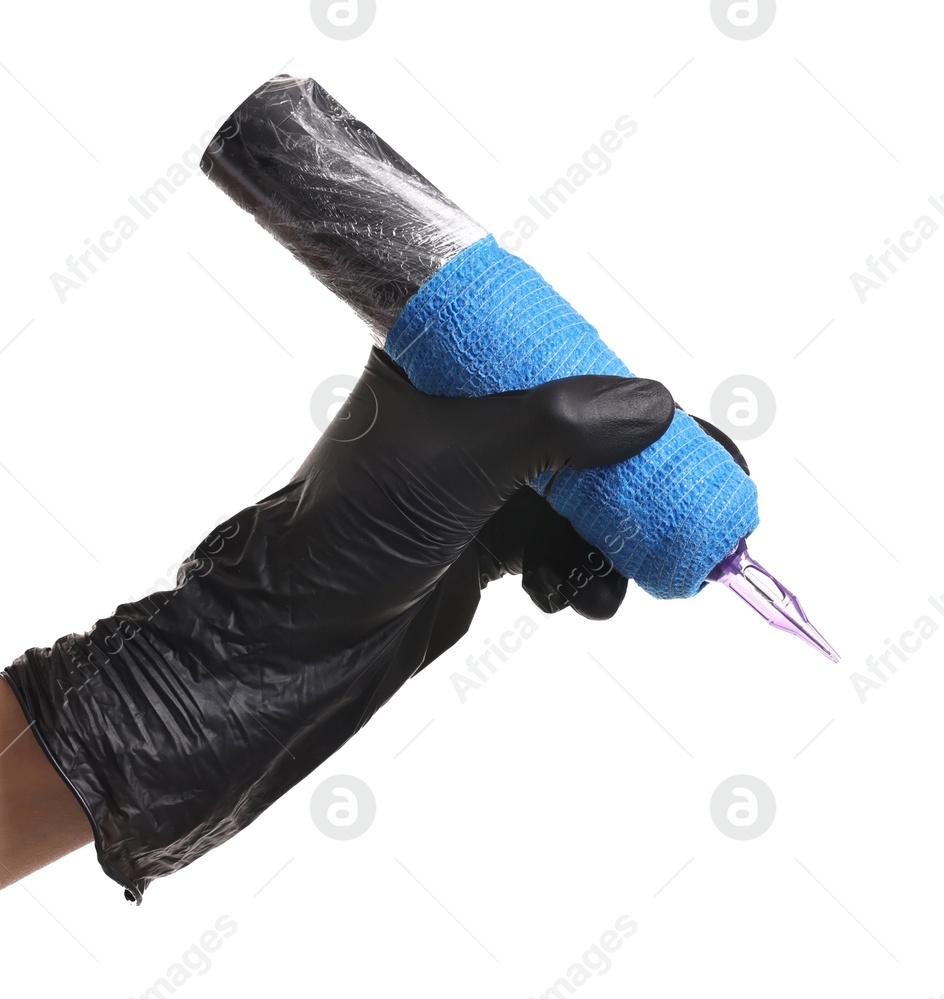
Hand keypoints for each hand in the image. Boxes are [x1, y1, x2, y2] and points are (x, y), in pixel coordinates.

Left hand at [3, 347, 673, 900]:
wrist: (299, 638)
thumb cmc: (354, 533)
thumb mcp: (455, 465)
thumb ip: (555, 427)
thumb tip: (654, 405)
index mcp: (446, 358)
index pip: (563, 350)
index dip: (635, 393)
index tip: (690, 441)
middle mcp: (470, 407)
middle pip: (593, 425)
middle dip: (647, 482)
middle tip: (710, 519)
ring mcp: (483, 472)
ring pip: (590, 492)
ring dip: (617, 540)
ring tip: (610, 587)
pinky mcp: (490, 532)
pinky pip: (569, 538)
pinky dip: (585, 568)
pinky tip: (572, 600)